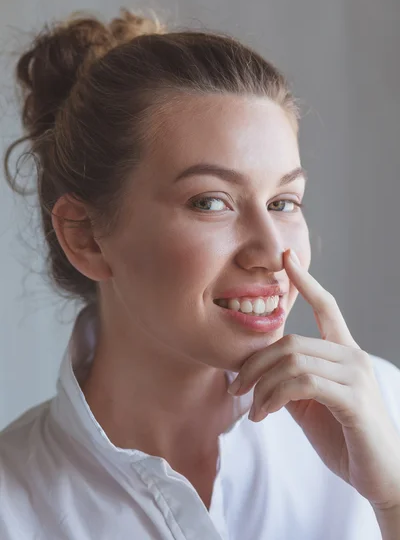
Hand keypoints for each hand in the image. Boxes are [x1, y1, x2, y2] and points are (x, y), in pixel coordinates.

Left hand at [228, 249, 399, 509]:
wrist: (383, 478)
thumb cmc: (347, 440)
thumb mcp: (313, 406)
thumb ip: (291, 383)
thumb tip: (259, 373)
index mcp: (345, 353)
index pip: (326, 306)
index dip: (306, 280)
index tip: (287, 257)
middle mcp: (353, 356)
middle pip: (291, 341)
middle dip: (255, 363)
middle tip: (237, 387)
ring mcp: (355, 375)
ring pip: (293, 360)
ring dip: (261, 385)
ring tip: (253, 410)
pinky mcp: (353, 398)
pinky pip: (302, 383)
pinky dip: (273, 396)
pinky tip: (264, 414)